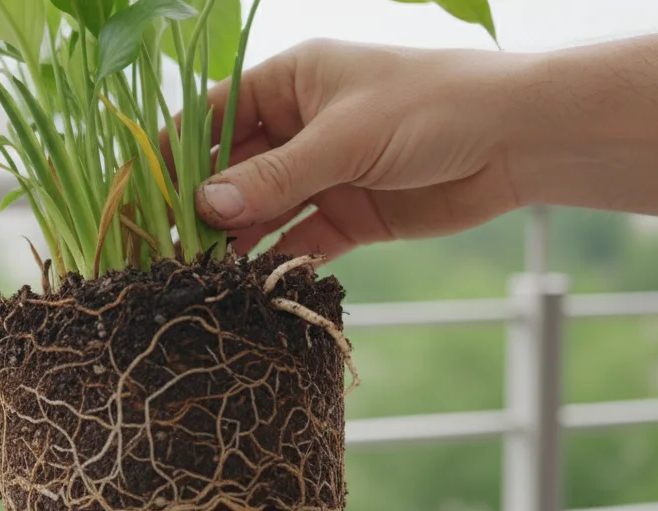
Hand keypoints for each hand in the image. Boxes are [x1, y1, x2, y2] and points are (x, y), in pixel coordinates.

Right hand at [179, 39, 523, 259]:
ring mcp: (325, 172)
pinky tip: (251, 282)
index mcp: (292, 81)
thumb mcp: (344, 138)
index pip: (214, 116)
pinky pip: (300, 240)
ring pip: (264, 209)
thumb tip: (205, 206)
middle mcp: (301, 125)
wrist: (519, 140)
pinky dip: (278, 260)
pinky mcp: (351, 214)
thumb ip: (276, 176)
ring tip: (201, 272)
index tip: (138, 191)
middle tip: (164, 246)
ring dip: (236, 239)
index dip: (174, 153)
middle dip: (202, 206)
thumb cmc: (432, 107)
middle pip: (233, 169)